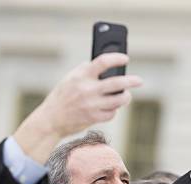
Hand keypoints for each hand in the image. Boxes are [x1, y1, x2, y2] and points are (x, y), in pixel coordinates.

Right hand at [13, 53, 142, 163]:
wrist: (51, 119)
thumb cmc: (63, 96)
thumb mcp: (70, 78)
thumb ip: (86, 70)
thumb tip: (108, 67)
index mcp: (81, 76)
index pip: (103, 62)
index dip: (117, 58)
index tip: (125, 58)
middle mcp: (87, 90)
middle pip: (117, 83)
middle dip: (132, 81)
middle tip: (139, 81)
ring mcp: (91, 105)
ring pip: (119, 100)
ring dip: (126, 97)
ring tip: (127, 95)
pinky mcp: (93, 118)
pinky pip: (111, 113)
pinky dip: (113, 110)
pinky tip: (111, 107)